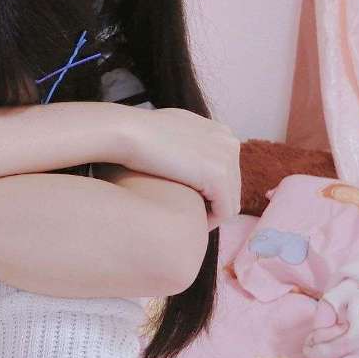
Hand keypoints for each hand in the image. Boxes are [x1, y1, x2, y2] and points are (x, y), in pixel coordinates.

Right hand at [120, 107, 240, 228]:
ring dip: (210, 216)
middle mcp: (229, 142)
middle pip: (232, 188)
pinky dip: (209, 222)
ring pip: (230, 202)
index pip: (227, 173)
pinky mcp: (219, 176)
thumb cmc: (136, 135)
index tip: (186, 205)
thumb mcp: (170, 133)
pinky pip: (224, 211)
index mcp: (219, 132)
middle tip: (187, 219)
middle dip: (211, 205)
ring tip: (186, 224)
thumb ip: (186, 144)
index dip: (208, 193)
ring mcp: (227, 157)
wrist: (126, 131)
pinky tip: (187, 226)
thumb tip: (182, 157)